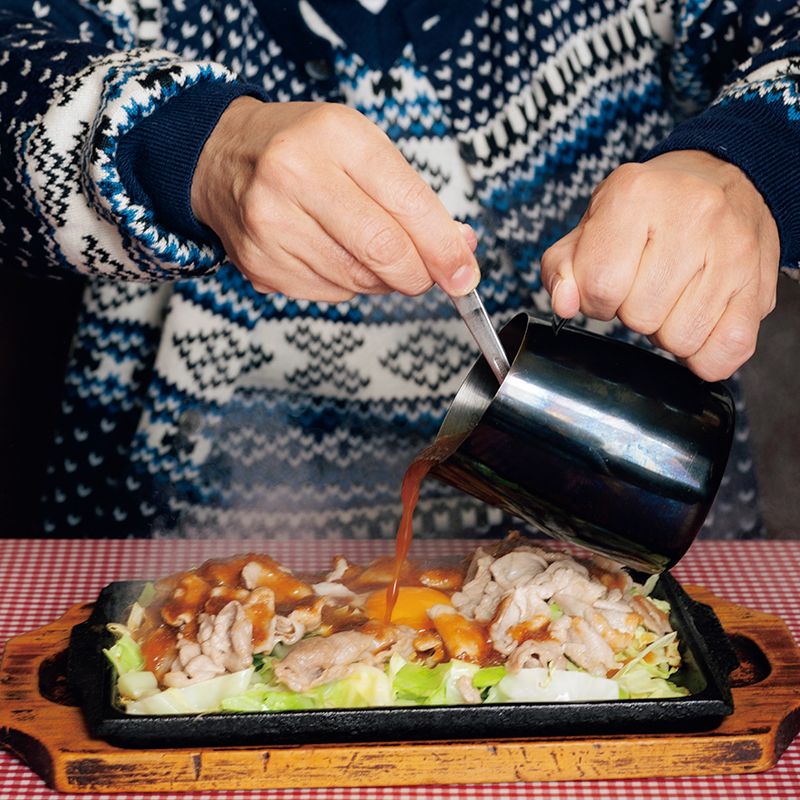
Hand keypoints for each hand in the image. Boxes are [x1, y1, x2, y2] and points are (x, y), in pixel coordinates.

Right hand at [191, 97, 479, 302]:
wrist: (222, 157)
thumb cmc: (304, 150)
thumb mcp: (363, 149)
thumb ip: (414, 199)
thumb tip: (461, 249)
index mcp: (335, 135)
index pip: (407, 205)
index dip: (445, 250)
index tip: (465, 275)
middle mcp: (295, 175)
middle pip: (384, 252)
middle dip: (418, 274)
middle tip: (425, 274)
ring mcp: (271, 224)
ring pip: (359, 281)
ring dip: (381, 280)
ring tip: (368, 251)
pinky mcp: (260, 263)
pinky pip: (331, 294)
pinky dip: (347, 285)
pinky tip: (332, 255)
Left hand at [540, 150, 779, 380]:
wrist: (723, 179)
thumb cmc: (649, 209)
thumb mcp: (592, 224)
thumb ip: (562, 267)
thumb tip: (564, 304)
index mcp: (635, 195)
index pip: (599, 285)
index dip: (594, 300)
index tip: (607, 287)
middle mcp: (691, 215)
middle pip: (639, 316)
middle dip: (632, 312)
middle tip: (646, 284)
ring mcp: (732, 251)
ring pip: (680, 339)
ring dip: (667, 330)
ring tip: (674, 294)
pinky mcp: (759, 285)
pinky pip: (726, 352)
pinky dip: (705, 354)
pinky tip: (699, 319)